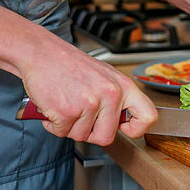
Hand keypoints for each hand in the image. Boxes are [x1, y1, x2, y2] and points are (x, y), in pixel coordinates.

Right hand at [18, 44, 157, 145]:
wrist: (41, 53)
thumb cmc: (69, 64)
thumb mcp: (104, 76)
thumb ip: (116, 97)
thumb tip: (124, 122)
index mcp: (123, 85)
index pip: (148, 116)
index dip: (137, 129)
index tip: (125, 129)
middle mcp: (111, 94)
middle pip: (107, 136)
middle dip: (89, 132)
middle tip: (80, 116)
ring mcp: (90, 103)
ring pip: (81, 136)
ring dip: (69, 126)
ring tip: (66, 104)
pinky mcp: (68, 111)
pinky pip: (62, 132)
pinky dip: (53, 124)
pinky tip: (54, 106)